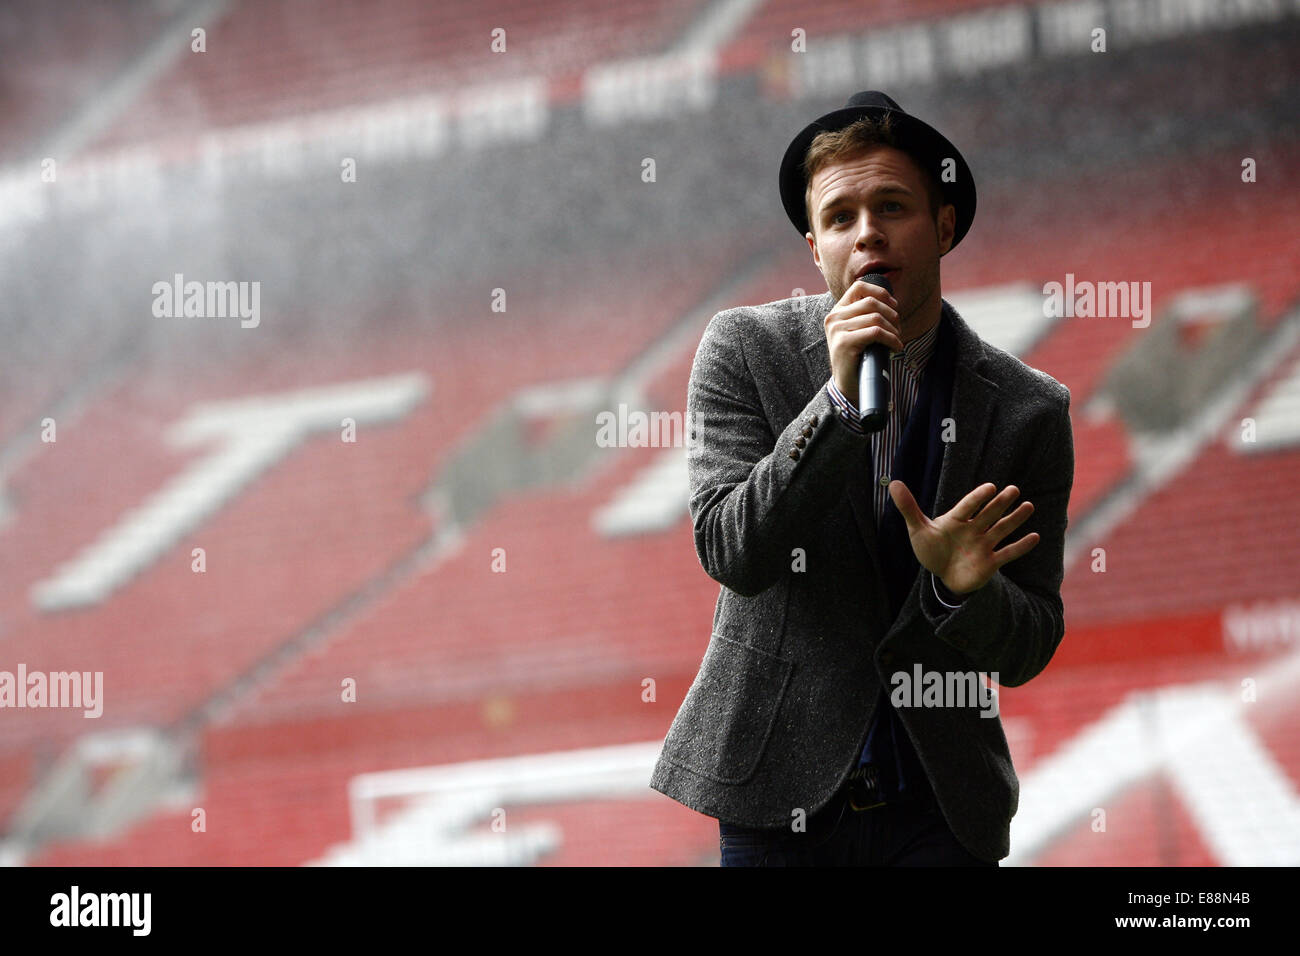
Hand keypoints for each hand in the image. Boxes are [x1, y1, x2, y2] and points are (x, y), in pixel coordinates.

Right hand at [824, 278, 902, 407]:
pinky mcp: (844, 343)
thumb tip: (893, 303)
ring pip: (875, 318)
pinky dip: (891, 339)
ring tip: (897, 340)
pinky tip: (895, 347)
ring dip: (893, 329)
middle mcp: (834, 318)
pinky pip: (875, 332)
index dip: (880, 292)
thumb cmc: (859, 357)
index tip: (894, 305)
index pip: (859, 287)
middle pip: (871, 302)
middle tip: (899, 329)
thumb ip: (867, 316)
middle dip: (892, 314)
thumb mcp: (860, 331)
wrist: (848, 384)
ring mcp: (837, 330)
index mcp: (837, 311)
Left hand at [889, 480, 1038, 595]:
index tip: (990, 487)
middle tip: (1013, 489)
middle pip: (988, 514)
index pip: (968, 506)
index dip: (978, 498)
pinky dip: (1020, 546)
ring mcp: (983, 545)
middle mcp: (973, 530)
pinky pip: (1007, 553)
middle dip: (1000, 504)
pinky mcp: (990, 562)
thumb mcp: (917, 529)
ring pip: (1001, 530)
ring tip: (1028, 506)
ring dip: (1014, 519)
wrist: (942, 576)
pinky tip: (1035, 537)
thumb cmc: (931, 549)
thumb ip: (908, 508)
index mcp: (955, 520)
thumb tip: (893, 482)